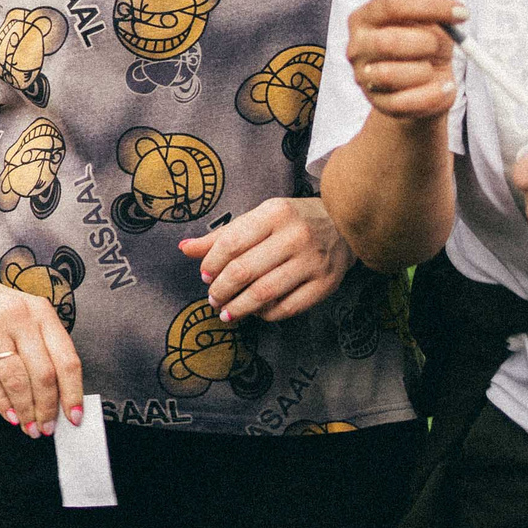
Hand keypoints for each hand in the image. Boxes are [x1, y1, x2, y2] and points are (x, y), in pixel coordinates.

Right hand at [0, 270, 83, 433]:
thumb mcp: (28, 316)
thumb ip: (44, 348)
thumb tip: (60, 395)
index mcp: (42, 313)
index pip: (66, 359)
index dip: (73, 392)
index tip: (74, 416)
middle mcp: (21, 318)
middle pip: (43, 374)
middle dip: (47, 408)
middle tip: (47, 428)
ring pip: (17, 380)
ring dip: (26, 410)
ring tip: (30, 427)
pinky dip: (2, 403)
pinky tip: (10, 415)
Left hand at [179, 197, 353, 321]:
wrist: (344, 224)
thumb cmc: (291, 222)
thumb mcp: (257, 218)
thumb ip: (221, 236)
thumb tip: (184, 248)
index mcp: (274, 213)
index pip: (231, 243)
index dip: (211, 264)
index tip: (204, 276)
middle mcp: (295, 236)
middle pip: (245, 270)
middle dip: (221, 290)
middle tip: (212, 298)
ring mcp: (313, 261)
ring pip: (264, 293)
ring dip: (238, 307)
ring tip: (226, 312)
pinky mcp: (326, 284)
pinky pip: (288, 307)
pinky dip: (266, 314)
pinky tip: (255, 312)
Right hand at [344, 0, 464, 121]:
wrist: (425, 90)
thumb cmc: (425, 48)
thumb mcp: (429, 18)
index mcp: (365, 17)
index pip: (392, 3)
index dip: (430, 5)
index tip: (461, 12)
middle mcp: (357, 46)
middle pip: (389, 41)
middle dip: (427, 43)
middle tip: (441, 45)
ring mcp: (364, 77)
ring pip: (394, 74)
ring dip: (427, 71)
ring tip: (433, 69)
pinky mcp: (377, 104)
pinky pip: (407, 102)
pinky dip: (433, 95)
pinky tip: (440, 88)